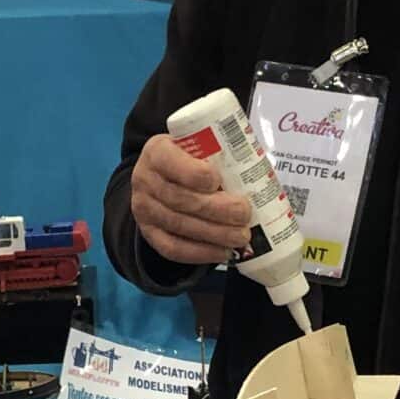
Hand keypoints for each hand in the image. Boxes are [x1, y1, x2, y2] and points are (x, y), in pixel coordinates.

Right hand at [128, 133, 252, 266]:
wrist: (161, 175)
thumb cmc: (189, 158)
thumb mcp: (196, 145)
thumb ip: (216, 154)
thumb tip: (255, 176)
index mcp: (156, 152)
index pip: (171, 162)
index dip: (194, 174)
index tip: (218, 180)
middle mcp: (144, 180)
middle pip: (180, 199)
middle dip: (216, 210)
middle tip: (244, 214)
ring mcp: (144, 210)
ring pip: (179, 225)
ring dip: (214, 234)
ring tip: (241, 236)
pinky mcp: (149, 234)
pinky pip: (172, 248)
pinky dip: (200, 253)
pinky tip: (223, 252)